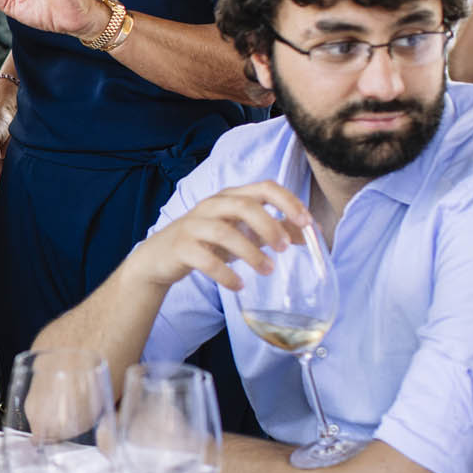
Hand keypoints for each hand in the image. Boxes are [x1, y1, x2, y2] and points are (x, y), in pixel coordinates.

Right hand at [122, 180, 310, 292]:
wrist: (160, 257)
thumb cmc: (208, 242)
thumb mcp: (242, 232)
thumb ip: (274, 230)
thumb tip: (311, 232)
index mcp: (231, 197)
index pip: (264, 187)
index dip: (287, 202)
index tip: (306, 222)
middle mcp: (212, 205)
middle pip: (244, 205)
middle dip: (269, 226)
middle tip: (285, 249)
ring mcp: (194, 225)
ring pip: (225, 232)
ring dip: (251, 252)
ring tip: (267, 270)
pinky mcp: (181, 247)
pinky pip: (204, 259)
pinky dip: (225, 273)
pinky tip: (238, 285)